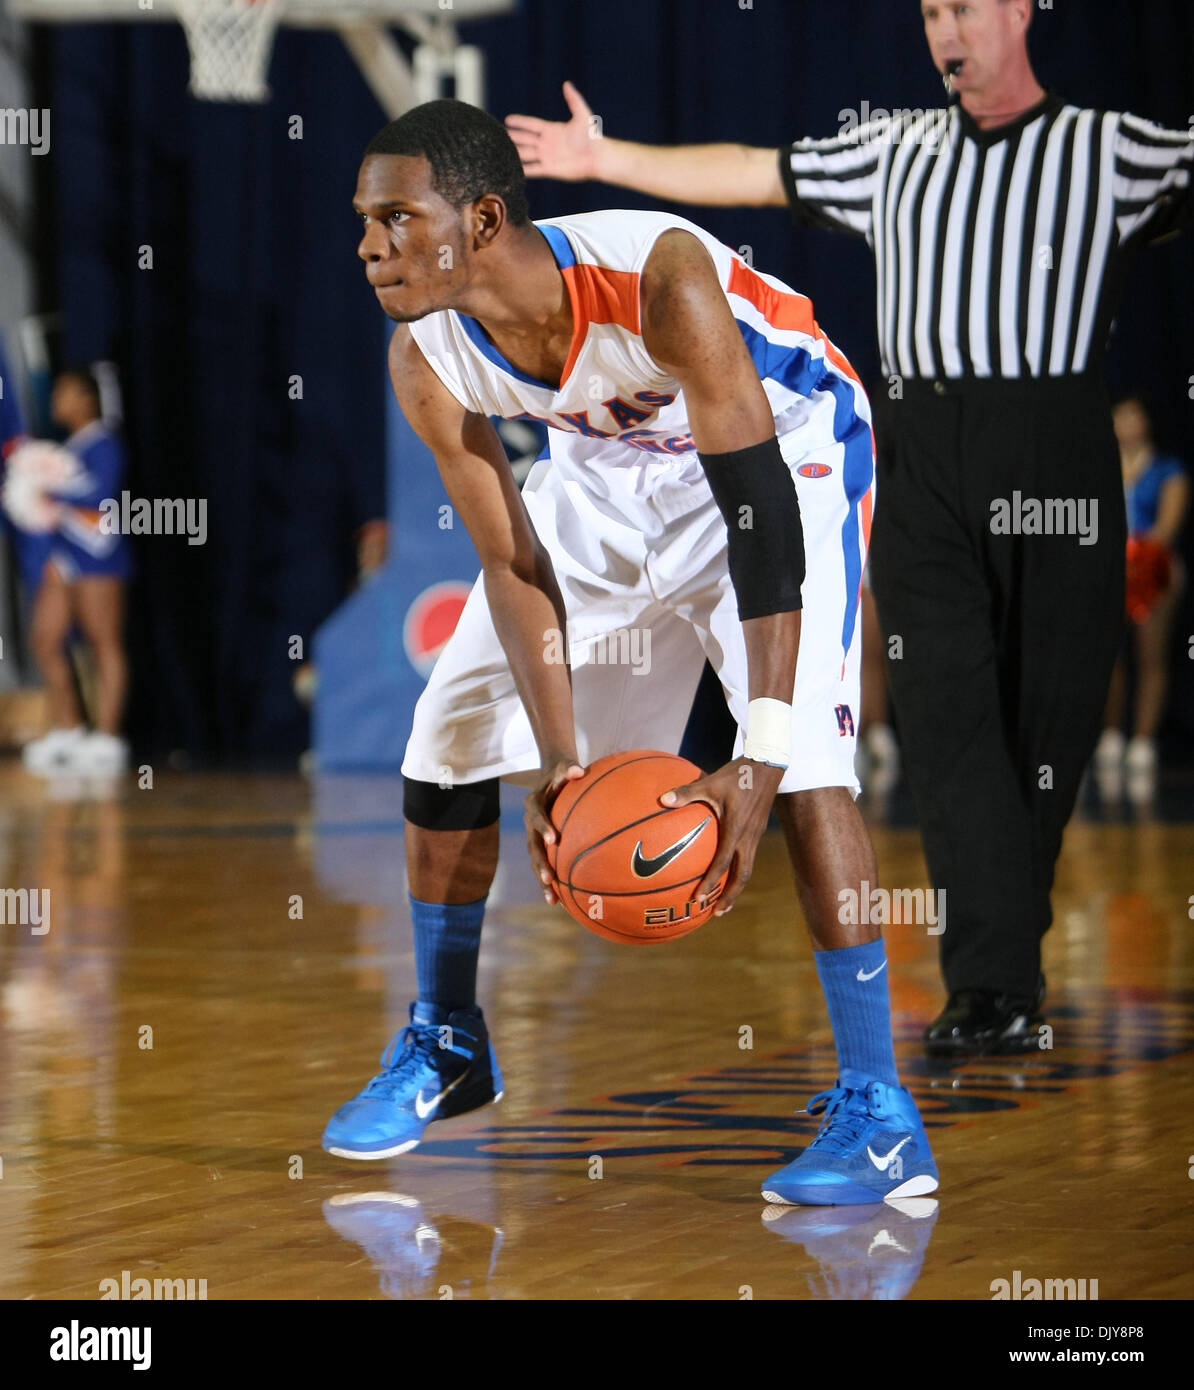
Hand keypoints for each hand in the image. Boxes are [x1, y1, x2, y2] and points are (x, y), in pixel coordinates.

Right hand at [506, 81, 600, 180]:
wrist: (597, 157)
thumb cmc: (592, 137)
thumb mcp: (582, 115)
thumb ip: (573, 100)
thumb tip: (567, 84)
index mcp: (552, 129)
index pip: (531, 124)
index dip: (520, 122)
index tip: (507, 119)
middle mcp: (546, 143)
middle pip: (525, 139)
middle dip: (513, 137)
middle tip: (499, 135)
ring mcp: (547, 156)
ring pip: (526, 154)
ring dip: (514, 153)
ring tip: (500, 151)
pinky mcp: (549, 169)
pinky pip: (533, 170)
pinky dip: (522, 170)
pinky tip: (511, 169)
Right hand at [525, 754, 585, 903]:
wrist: (551, 779)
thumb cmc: (562, 772)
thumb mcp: (563, 766)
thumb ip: (568, 768)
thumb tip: (578, 769)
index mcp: (533, 804)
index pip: (536, 817)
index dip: (543, 828)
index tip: (553, 839)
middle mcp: (530, 823)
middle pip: (532, 847)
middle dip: (540, 864)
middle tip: (549, 878)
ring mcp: (533, 837)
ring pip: (536, 861)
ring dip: (542, 880)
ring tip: (552, 899)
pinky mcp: (540, 846)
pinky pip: (544, 865)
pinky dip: (551, 882)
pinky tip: (561, 900)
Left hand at [660, 759, 783, 915]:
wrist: (768, 765)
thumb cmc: (737, 774)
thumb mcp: (709, 782)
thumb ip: (685, 793)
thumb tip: (661, 800)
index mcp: (736, 829)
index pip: (723, 862)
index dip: (712, 882)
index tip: (700, 898)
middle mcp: (748, 837)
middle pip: (742, 876)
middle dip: (730, 896)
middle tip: (716, 913)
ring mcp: (755, 836)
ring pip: (747, 868)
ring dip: (736, 887)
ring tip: (724, 903)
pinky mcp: (757, 831)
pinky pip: (748, 857)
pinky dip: (739, 870)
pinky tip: (728, 872)